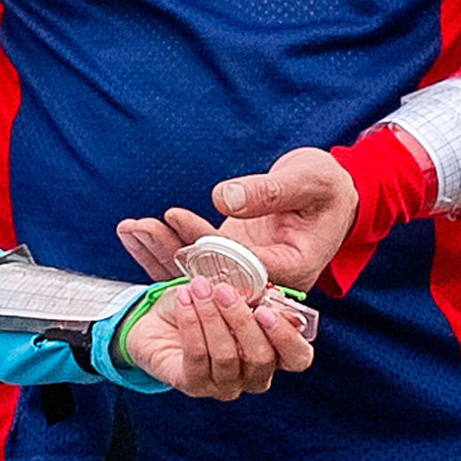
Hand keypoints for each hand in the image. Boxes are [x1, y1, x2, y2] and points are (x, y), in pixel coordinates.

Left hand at [118, 145, 361, 294]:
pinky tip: (138, 227)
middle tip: (141, 229)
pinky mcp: (229, 257)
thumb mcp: (305, 181)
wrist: (328, 189)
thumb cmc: (326, 185)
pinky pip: (195, 256)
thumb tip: (225, 199)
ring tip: (132, 226)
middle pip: (217, 278)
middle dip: (176, 255)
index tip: (185, 236)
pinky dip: (168, 242)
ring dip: (163, 249)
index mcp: (294, 269)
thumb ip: (268, 192)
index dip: (216, 256)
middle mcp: (267, 279)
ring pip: (199, 270)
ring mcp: (245, 270)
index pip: (250, 272)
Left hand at [120, 281, 313, 397]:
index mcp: (274, 353)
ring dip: (211, 317)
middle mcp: (253, 376)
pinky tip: (185, 301)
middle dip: (240, 319)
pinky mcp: (195, 386)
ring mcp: (225, 386)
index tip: (265, 310)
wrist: (159, 319)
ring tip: (198, 289)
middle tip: (223, 290)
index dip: (287, 337)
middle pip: (261, 358)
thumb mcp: (233, 294)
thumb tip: (271, 297)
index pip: (298, 358)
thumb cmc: (204, 306)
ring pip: (227, 356)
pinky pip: (197, 357)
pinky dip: (191, 324)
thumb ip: (256, 297)